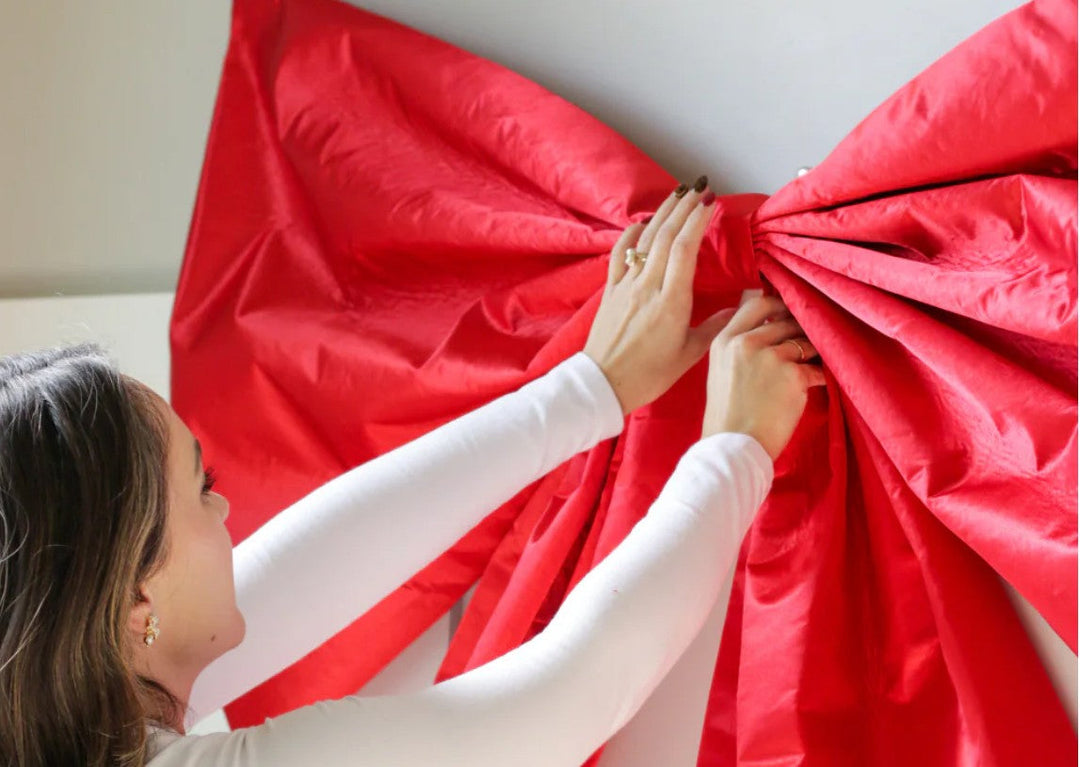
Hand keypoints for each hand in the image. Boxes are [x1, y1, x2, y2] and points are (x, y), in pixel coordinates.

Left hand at [583, 177, 737, 415]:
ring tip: (677, 193)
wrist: (603, 384)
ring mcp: (625, 287)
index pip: (684, 250)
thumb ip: (715, 327)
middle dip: (683, 207)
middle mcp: (647, 287)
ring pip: (644, 241)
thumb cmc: (648, 375)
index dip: (697, 221)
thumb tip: (739, 307)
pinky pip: (619, 255)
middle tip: (699, 187)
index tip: (711, 202)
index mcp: (670, 302)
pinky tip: (641, 222)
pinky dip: (630, 235)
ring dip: (661, 214)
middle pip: (665, 236)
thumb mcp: (689, 354)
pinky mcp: (609, 291)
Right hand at [701, 294, 827, 459]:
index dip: (778, 305)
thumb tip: (770, 327)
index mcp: (725, 341)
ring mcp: (770, 357)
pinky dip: (822, 375)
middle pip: (785, 321)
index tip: (790, 312)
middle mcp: (746, 343)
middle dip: (801, 329)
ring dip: (814, 352)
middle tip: (810, 340)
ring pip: (804, 342)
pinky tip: (821, 382)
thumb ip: (739, 349)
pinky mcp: (793, 375)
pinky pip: (817, 368)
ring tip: (816, 362)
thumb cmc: (727, 416)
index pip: (756, 304)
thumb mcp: (722, 371)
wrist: (732, 446)